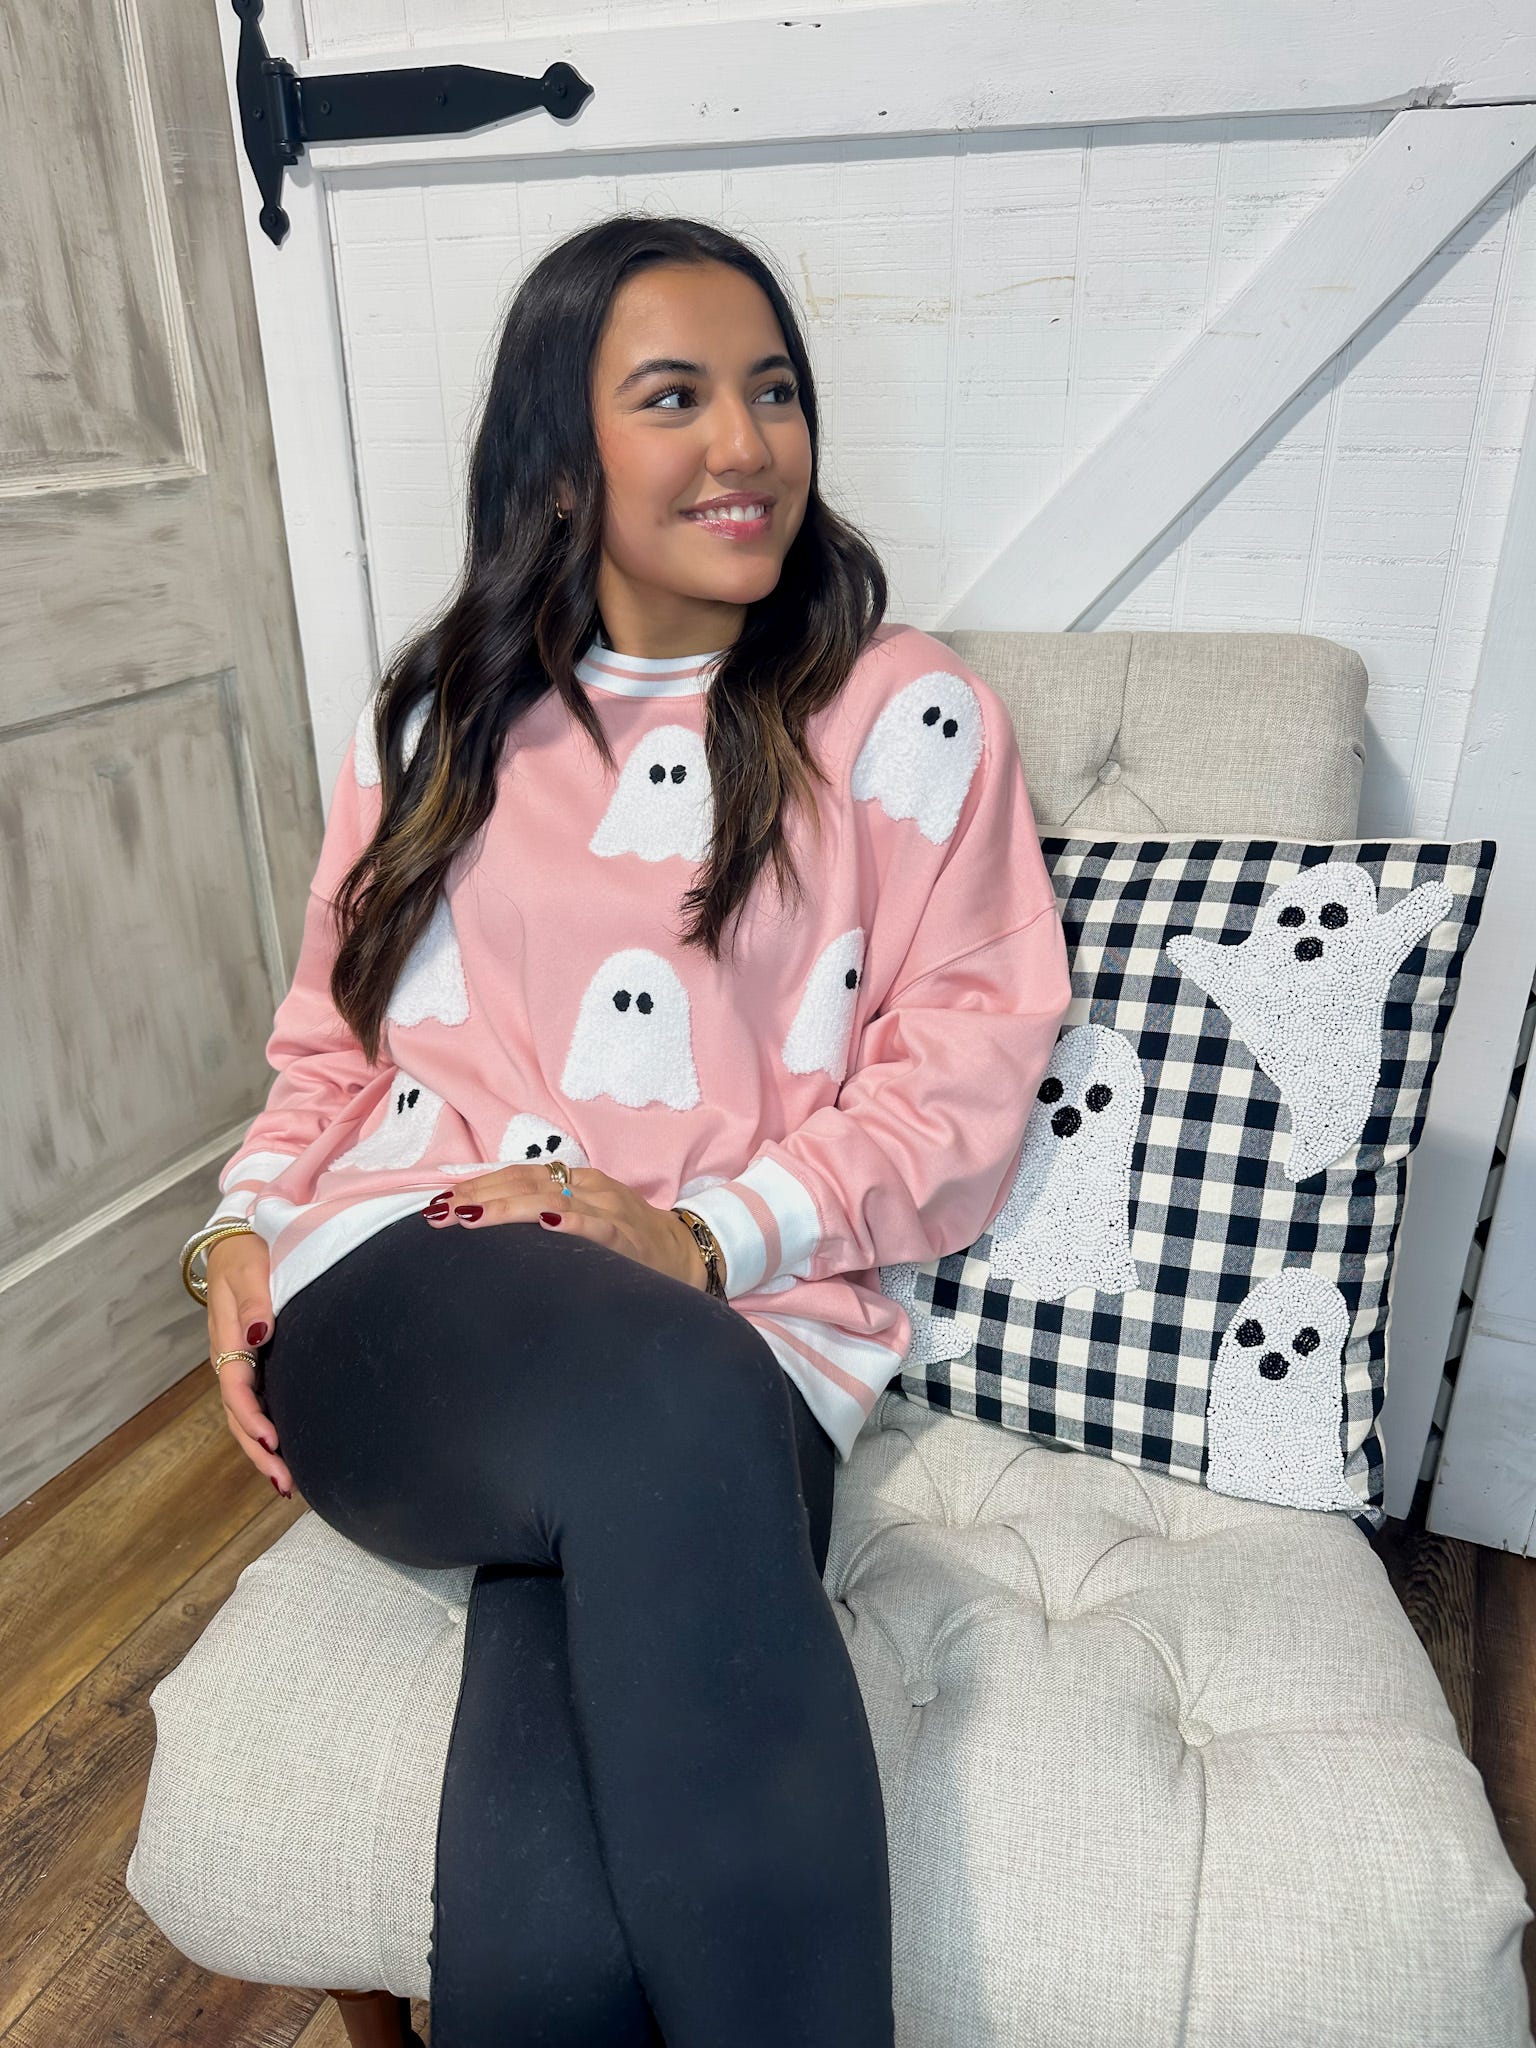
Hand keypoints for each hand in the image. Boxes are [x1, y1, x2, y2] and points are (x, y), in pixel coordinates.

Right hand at [205, 1233, 294, 1495]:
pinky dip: (268, 1433)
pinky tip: (286, 1453)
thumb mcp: (248, 1270)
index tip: (272, 1442)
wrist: (241, 1242)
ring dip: (262, 1452)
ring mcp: (242, 1366)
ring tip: (287, 1484)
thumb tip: (256, 1335)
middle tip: (285, 1483)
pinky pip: (257, 1405)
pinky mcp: (256, 1365)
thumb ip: (252, 1302)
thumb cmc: (248, 1253)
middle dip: (258, 1452)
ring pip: (246, 1418)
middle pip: (238, 1416)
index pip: (236, 1389)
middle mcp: (231, 1360)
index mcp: (227, 1342)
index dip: (252, 1418)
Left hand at [424, 1162, 708, 1290]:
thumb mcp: (583, 1220)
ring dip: (509, 1207)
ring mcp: (609, 1208)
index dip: (480, 1185)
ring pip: (552, 1200)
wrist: (684, 1254)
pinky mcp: (629, 1236)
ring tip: (472, 1215)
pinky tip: (546, 1224)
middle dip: (481, 1196)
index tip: (441, 1199)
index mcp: (575, 1181)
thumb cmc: (626, 1242)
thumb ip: (544, 1218)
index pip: (519, 1176)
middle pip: (526, 1183)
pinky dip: (571, 1222)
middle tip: (441, 1212)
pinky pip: (597, 1225)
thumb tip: (487, 1225)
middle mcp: (589, 1187)